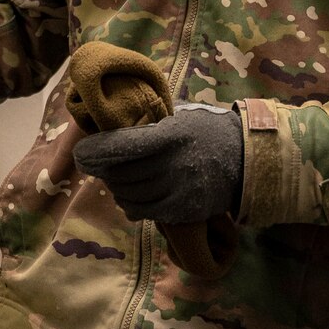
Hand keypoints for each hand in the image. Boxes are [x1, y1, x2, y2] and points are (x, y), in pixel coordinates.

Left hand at [73, 103, 242, 223]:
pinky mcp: (183, 211)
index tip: (82, 153)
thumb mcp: (179, 116)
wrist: (246, 158)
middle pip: (121, 174)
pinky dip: (132, 205)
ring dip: (116, 188)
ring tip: (116, 180)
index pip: (121, 146)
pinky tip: (132, 197)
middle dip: (103, 171)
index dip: (95, 152)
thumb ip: (148, 122)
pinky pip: (144, 212)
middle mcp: (173, 165)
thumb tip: (109, 125)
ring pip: (129, 195)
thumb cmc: (206, 130)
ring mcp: (179, 191)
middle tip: (97, 165)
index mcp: (169, 136)